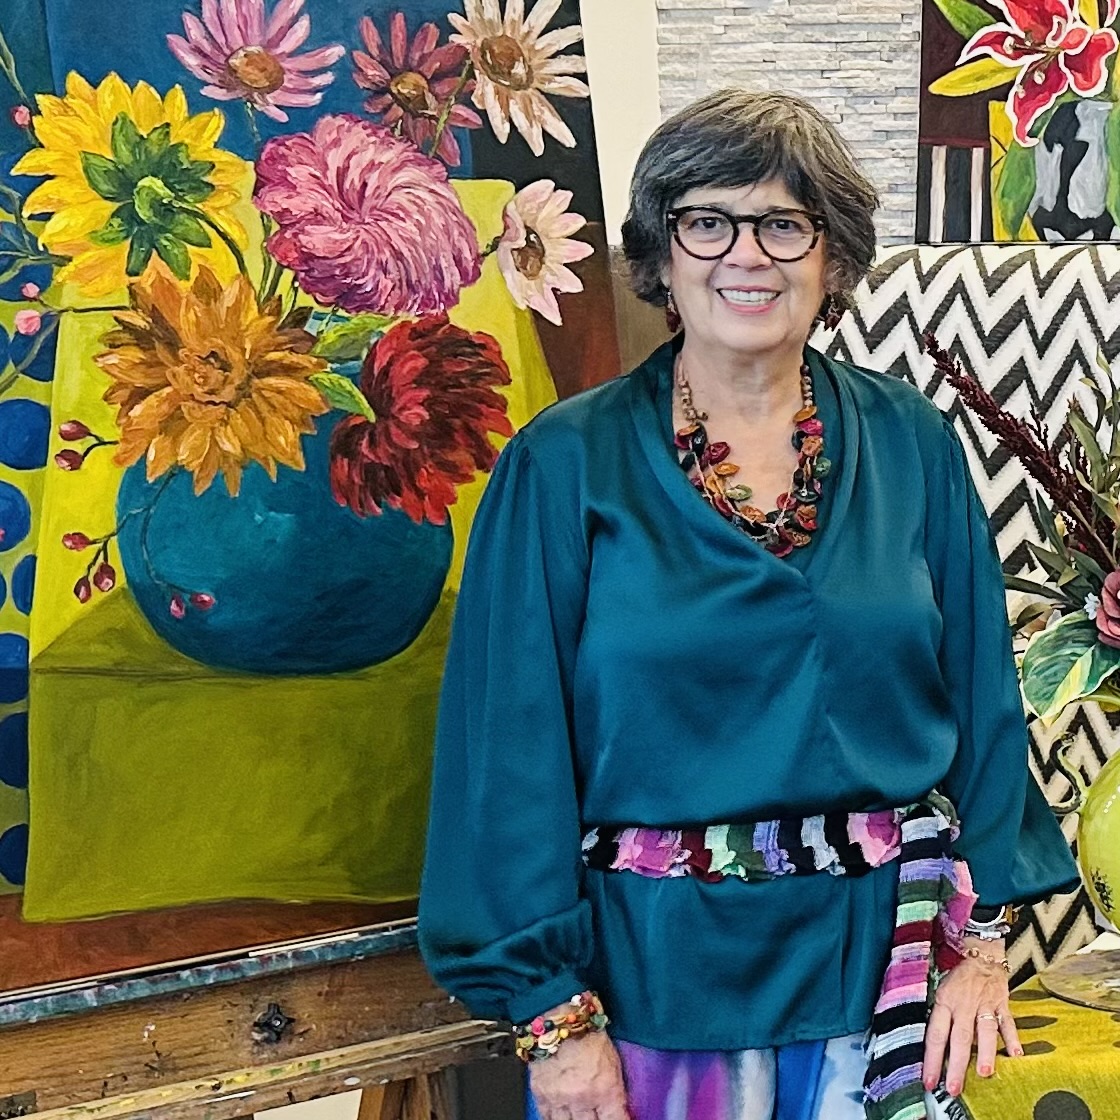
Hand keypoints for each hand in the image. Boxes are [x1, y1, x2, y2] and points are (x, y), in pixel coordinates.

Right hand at [529, 1024, 629, 1119]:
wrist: (557, 1016)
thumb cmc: (587, 1033)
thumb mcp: (613, 1062)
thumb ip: (615, 1091)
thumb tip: (618, 1110)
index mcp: (606, 1089)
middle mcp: (583, 1099)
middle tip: (595, 1117)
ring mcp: (560, 1099)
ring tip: (580, 1117)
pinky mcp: (541, 1095)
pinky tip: (562, 1118)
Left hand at [922, 939, 1022, 1097]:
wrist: (982, 955)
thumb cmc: (958, 978)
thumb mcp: (941, 991)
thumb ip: (940, 1016)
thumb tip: (933, 1046)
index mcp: (944, 1002)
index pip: (935, 1034)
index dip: (932, 1059)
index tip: (928, 1081)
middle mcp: (964, 1005)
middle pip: (959, 1038)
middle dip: (956, 1065)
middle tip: (953, 1088)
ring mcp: (985, 1005)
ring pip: (985, 1031)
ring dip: (985, 1053)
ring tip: (984, 1074)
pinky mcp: (1002, 1004)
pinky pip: (1008, 1023)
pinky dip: (1012, 1039)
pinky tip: (1016, 1056)